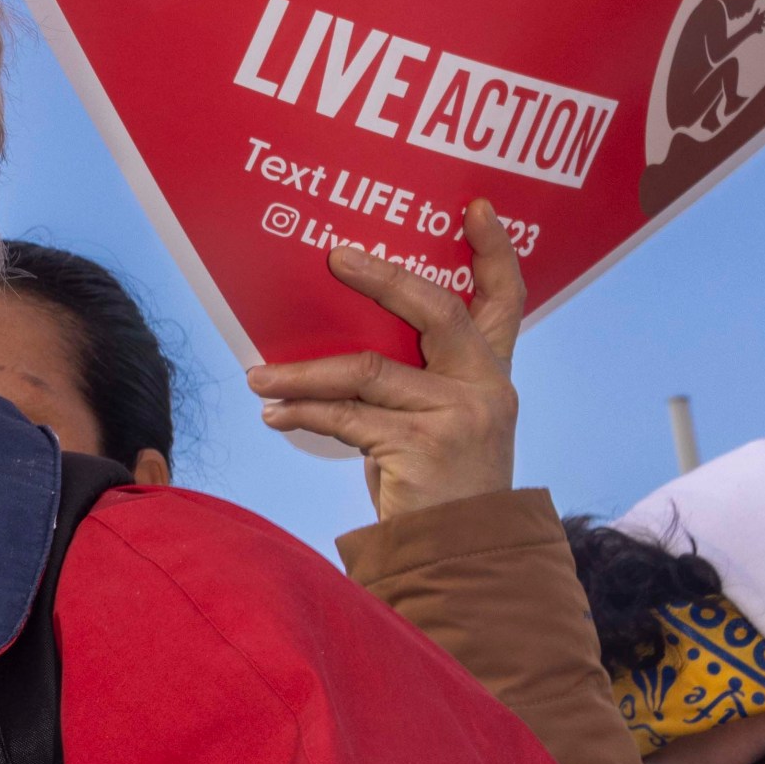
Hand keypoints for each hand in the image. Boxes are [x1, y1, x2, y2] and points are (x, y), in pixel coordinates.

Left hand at [245, 199, 526, 520]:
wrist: (456, 557)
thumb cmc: (431, 480)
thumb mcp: (433, 418)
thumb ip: (409, 375)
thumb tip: (334, 331)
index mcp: (490, 372)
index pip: (506, 300)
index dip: (495, 251)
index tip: (478, 206)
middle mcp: (487, 387)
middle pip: (438, 311)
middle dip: (384, 278)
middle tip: (336, 256)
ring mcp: (461, 416)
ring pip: (369, 369)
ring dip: (303, 371)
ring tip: (258, 377)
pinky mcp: (426, 446)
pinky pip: (348, 416)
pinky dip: (303, 412)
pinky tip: (274, 414)